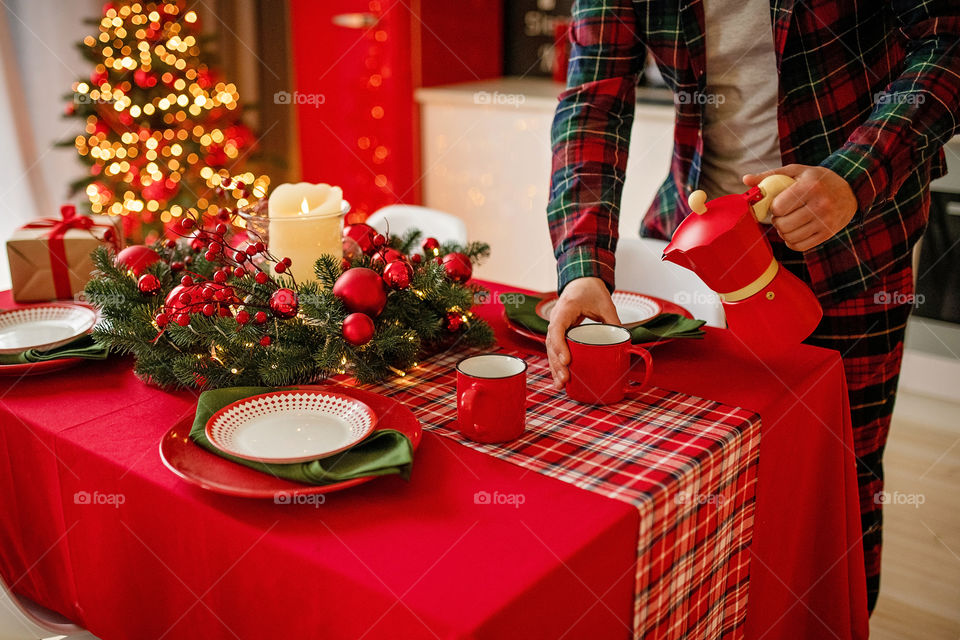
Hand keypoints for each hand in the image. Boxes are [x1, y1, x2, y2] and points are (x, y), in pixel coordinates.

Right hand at [545, 277, 619, 388]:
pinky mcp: (559, 332)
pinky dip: (556, 364)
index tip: (567, 360)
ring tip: (560, 384)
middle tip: (566, 378)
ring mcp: (555, 326)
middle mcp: (556, 318)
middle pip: (551, 344)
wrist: (581, 281)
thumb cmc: (591, 290)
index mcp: (565, 308)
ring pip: (550, 349)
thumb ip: (614, 322)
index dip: (559, 346)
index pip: (557, 329)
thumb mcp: (606, 304)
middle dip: (557, 363)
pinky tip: (559, 378)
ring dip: (554, 367)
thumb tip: (624, 342)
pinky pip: (554, 349)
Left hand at [743, 165, 857, 251]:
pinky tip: (795, 231)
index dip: (773, 207)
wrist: (850, 190)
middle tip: (782, 214)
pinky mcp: (827, 234)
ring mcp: (825, 222)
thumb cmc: (817, 180)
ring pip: (789, 237)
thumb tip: (745, 180)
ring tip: (788, 221)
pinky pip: (799, 246)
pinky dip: (791, 241)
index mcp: (810, 187)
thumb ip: (770, 176)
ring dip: (783, 231)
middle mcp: (820, 205)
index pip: (778, 207)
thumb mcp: (796, 172)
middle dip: (777, 220)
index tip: (778, 203)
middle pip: (782, 224)